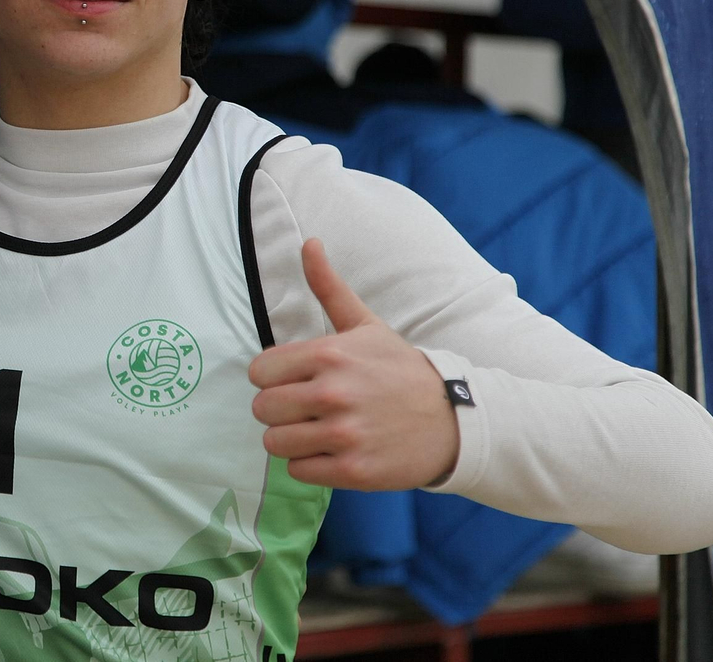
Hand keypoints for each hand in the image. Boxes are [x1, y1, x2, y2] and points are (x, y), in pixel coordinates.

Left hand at [248, 238, 459, 489]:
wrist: (453, 419)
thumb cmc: (399, 369)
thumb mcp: (364, 324)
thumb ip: (329, 287)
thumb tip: (308, 242)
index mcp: (329, 354)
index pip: (258, 372)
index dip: (272, 378)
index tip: (294, 381)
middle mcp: (333, 393)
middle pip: (262, 409)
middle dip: (279, 410)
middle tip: (306, 408)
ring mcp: (344, 434)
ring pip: (275, 443)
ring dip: (291, 439)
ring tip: (317, 430)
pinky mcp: (353, 470)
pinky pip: (299, 471)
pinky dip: (310, 464)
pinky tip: (333, 451)